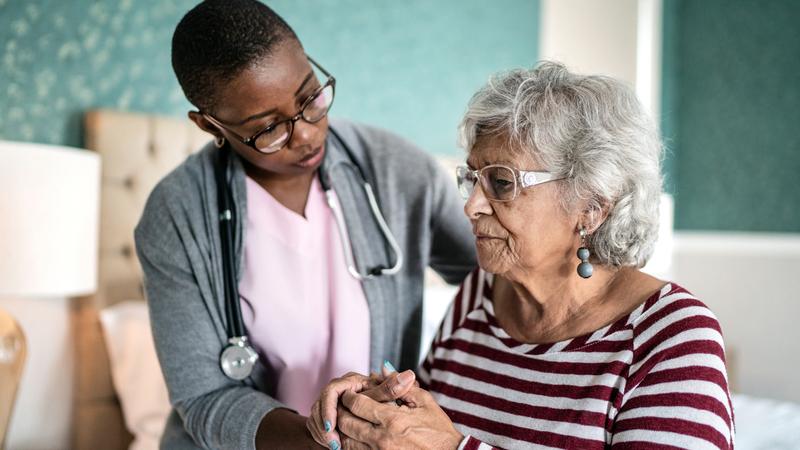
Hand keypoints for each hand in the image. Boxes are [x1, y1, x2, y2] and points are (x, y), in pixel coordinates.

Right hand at [306, 369, 415, 448]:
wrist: (374, 413)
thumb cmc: (382, 402)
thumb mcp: (386, 396)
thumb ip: (393, 388)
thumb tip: (408, 375)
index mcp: (350, 381)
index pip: (332, 391)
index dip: (329, 408)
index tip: (332, 425)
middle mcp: (337, 389)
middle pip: (320, 404)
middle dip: (324, 424)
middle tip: (333, 441)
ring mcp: (328, 401)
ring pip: (316, 416)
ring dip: (322, 432)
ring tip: (334, 445)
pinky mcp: (324, 413)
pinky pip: (315, 424)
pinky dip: (321, 435)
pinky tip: (332, 445)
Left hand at [336, 386, 462, 449]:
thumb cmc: (438, 430)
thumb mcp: (424, 402)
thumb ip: (401, 385)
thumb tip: (384, 368)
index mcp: (393, 419)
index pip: (357, 404)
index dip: (350, 396)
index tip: (350, 392)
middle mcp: (382, 439)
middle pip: (346, 423)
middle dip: (342, 411)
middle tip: (344, 405)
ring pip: (347, 441)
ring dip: (344, 430)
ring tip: (349, 420)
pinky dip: (352, 444)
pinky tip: (357, 436)